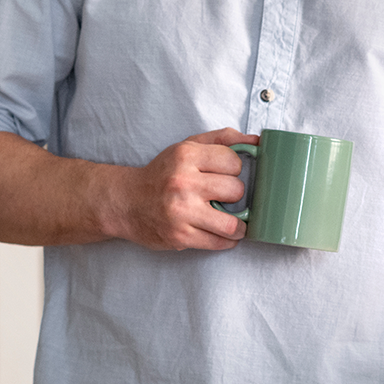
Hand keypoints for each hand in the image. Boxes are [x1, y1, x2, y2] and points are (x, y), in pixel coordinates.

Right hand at [105, 128, 257, 250]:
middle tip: (226, 197)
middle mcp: (183, 183)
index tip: (227, 174)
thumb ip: (221, 140)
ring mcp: (181, 212)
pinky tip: (222, 233)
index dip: (234, 169)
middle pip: (236, 190)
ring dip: (239, 225)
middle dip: (235, 195)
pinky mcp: (180, 236)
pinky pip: (219, 242)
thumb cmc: (162, 174)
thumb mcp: (187, 147)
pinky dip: (227, 240)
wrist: (127, 202)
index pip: (234, 161)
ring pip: (232, 223)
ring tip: (234, 221)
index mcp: (186, 156)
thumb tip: (256, 141)